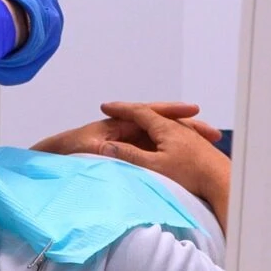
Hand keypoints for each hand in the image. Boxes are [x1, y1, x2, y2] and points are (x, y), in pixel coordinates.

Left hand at [29, 103, 220, 155]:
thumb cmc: (72, 153)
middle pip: (164, 123)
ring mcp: (132, 142)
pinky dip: (178, 150)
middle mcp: (128, 130)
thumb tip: (115, 148)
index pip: (151, 113)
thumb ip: (105, 149)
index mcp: (119, 124)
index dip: (172, 111)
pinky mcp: (133, 155)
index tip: (193, 112)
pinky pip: (161, 149)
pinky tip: (195, 159)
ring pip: (165, 136)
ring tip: (210, 141)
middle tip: (212, 132)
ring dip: (187, 137)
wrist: (58, 159)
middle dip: (189, 125)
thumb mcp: (89, 151)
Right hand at [96, 102, 231, 225]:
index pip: (138, 112)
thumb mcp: (154, 166)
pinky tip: (166, 141)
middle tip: (117, 110)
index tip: (105, 106)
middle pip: (152, 114)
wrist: (223, 182)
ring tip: (139, 120)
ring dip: (150, 120)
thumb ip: (130, 155)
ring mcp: (190, 136)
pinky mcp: (198, 146)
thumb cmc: (191, 175)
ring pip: (166, 123)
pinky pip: (176, 133)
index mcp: (165, 128)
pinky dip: (164, 132)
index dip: (120, 109)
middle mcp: (178, 128)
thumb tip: (106, 146)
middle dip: (133, 112)